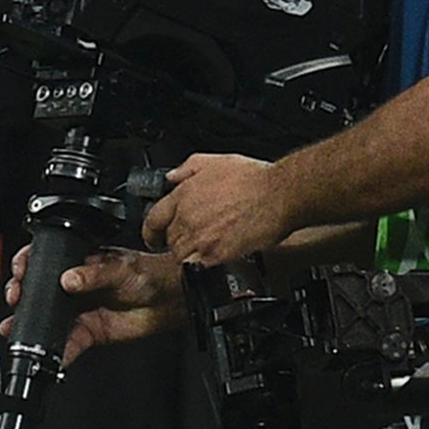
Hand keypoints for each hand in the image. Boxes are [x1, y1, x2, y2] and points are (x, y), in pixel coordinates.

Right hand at [1, 241, 186, 365]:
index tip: (19, 274)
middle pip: (37, 290)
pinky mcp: (89, 331)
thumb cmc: (147, 273)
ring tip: (16, 330)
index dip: (25, 266)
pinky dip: (60, 350)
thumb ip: (93, 274)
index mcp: (75, 261)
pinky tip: (52, 353)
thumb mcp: (119, 267)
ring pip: (47, 319)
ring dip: (30, 325)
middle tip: (16, 301)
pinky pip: (69, 342)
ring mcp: (78, 309)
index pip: (41, 260)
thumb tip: (68, 280)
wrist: (170, 300)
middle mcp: (72, 285)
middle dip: (20, 296)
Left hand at [143, 153, 287, 264]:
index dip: (150, 231)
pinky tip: (215, 257)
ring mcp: (203, 239)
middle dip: (175, 242)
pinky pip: (201, 267)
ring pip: (182, 256)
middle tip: (188, 240)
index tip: (152, 237)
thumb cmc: (251, 178)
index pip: (153, 220)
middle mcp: (189, 219)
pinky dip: (204, 265)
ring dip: (188, 255)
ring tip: (202, 250)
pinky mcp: (220, 255)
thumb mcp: (211, 162)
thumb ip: (186, 170)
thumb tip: (172, 177)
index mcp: (183, 196)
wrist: (277, 195)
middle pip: (169, 240)